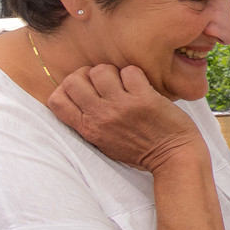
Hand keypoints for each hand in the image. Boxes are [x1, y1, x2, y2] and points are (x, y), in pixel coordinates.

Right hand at [47, 63, 203, 171]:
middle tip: (103, 81)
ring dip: (113, 72)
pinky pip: (130, 71)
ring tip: (124, 83)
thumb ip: (89, 123)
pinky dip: (135, 74)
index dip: (66, 88)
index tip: (83, 88)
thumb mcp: (104, 143)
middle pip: (73, 80)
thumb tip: (76, 97)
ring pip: (100, 71)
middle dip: (86, 74)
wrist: (174, 158)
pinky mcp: (144, 99)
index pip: (56, 101)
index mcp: (88, 129)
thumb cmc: (140, 151)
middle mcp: (101, 117)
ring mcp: (122, 107)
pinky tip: (142, 86)